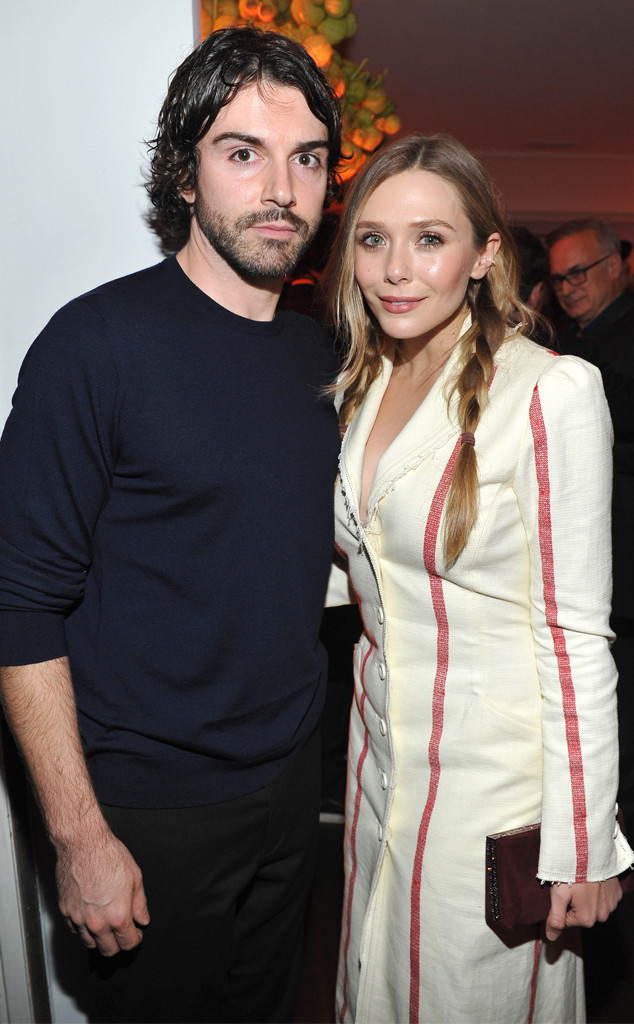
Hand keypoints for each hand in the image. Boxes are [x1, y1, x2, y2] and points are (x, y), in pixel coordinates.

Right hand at [56, 829, 149, 955]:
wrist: (83, 844)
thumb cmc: (108, 855)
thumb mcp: (135, 877)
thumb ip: (140, 903)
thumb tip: (143, 918)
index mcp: (118, 916)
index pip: (128, 943)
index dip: (136, 939)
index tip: (136, 933)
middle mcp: (97, 922)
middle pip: (108, 950)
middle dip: (118, 944)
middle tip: (122, 932)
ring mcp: (79, 918)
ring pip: (89, 943)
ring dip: (99, 938)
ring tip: (106, 924)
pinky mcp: (65, 911)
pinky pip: (74, 930)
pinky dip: (83, 928)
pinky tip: (90, 916)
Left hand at [545, 877, 621, 940]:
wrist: (588, 851)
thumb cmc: (571, 872)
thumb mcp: (558, 895)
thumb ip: (555, 919)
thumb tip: (552, 938)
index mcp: (587, 918)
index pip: (567, 921)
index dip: (561, 907)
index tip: (561, 892)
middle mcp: (602, 915)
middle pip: (582, 914)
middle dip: (574, 903)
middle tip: (570, 885)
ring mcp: (611, 904)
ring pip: (594, 906)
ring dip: (586, 898)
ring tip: (581, 881)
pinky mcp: (616, 892)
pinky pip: (604, 897)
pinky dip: (598, 891)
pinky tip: (591, 879)